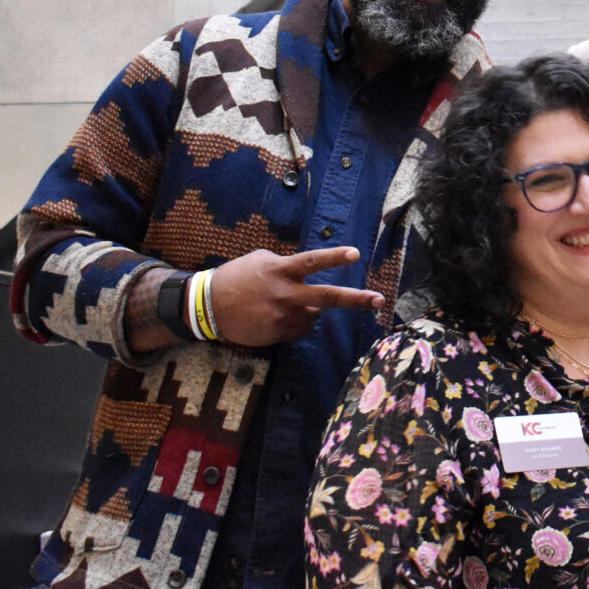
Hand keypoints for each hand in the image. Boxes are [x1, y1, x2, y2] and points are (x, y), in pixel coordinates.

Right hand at [209, 247, 383, 345]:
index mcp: (280, 271)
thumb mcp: (262, 260)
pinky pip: (302, 328)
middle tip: (379, 300)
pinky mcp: (278, 334)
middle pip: (328, 297)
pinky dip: (298, 322)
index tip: (355, 254)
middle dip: (357, 299)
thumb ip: (288, 264)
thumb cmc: (237, 277)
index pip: (312, 262)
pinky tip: (278, 315)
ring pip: (315, 315)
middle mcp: (285, 294)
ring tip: (284, 303)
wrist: (208, 306)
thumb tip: (310, 271)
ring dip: (309, 308)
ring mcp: (283, 317)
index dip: (334, 257)